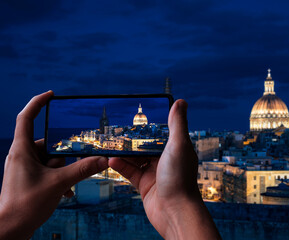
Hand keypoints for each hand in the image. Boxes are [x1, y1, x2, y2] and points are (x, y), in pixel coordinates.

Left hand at [0, 91, 108, 239]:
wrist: (9, 231)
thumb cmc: (24, 206)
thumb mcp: (58, 184)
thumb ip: (82, 169)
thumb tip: (102, 160)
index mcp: (22, 150)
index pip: (27, 118)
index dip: (37, 103)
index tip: (51, 95)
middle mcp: (22, 156)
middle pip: (48, 144)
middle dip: (63, 156)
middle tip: (71, 167)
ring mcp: (25, 168)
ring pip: (51, 160)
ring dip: (63, 171)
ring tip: (66, 186)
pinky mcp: (30, 179)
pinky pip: (48, 172)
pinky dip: (58, 179)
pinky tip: (64, 192)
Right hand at [109, 100, 220, 238]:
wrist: (174, 211)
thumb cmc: (180, 177)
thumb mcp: (178, 145)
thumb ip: (177, 123)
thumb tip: (180, 101)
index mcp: (176, 149)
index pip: (160, 133)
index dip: (149, 126)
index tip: (135, 118)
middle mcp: (165, 160)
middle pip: (145, 145)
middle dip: (132, 139)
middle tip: (117, 130)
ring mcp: (154, 172)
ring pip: (135, 158)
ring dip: (123, 152)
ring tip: (110, 144)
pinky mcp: (144, 185)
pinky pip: (130, 172)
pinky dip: (120, 166)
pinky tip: (110, 160)